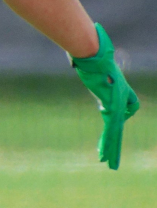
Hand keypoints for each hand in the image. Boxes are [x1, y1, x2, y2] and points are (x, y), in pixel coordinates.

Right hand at [72, 24, 140, 169]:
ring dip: (111, 147)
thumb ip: (87, 55)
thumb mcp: (90, 54)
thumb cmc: (89, 48)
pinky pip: (111, 128)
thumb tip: (78, 43)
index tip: (107, 114)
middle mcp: (120, 95)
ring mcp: (117, 101)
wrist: (92, 52)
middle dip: (115, 140)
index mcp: (116, 85)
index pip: (130, 104)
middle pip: (121, 122)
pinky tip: (104, 155)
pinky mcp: (112, 105)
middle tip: (113, 158)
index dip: (123, 112)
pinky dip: (108, 142)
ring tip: (109, 163)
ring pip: (116, 130)